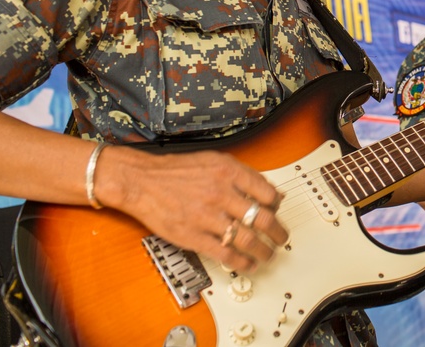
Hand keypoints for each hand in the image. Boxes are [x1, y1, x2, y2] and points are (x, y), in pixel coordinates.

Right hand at [100, 147, 287, 273]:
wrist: (142, 181)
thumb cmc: (177, 172)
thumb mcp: (214, 161)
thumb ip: (243, 175)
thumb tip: (269, 192)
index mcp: (228, 172)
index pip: (267, 193)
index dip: (277, 206)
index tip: (278, 212)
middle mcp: (221, 194)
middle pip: (262, 219)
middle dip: (277, 233)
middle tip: (281, 238)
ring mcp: (208, 217)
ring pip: (247, 240)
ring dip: (263, 251)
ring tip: (268, 255)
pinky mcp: (194, 237)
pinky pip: (225, 254)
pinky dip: (241, 262)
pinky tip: (247, 263)